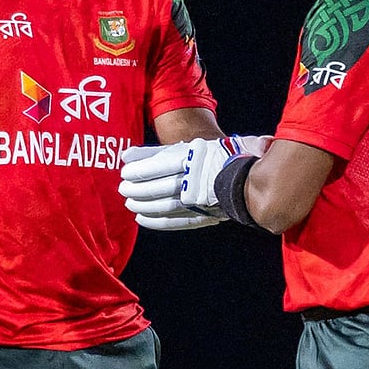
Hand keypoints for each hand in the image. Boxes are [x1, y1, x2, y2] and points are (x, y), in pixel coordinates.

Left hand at [119, 136, 271, 228]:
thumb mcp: (184, 147)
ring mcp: (202, 199)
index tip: (125, 173)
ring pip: (166, 206)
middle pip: (160, 187)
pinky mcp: (205, 215)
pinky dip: (156, 221)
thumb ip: (153, 152)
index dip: (139, 171)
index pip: (160, 165)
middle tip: (123, 189)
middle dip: (138, 190)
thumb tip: (125, 155)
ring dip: (144, 206)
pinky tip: (141, 218)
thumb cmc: (208, 157)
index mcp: (195, 158)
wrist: (245, 174)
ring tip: (129, 203)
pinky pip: (176, 221)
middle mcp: (198, 179)